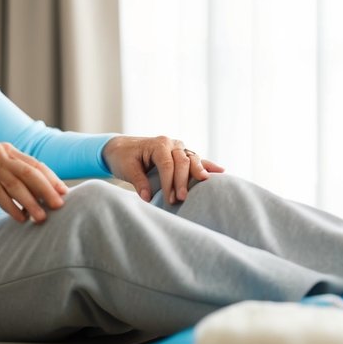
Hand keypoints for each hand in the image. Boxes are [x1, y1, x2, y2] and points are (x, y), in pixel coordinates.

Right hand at [0, 141, 67, 222]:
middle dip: (47, 189)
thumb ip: (10, 173)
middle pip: (30, 172)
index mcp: (8, 150)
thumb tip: (33, 192)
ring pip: (15, 183)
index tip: (65, 193)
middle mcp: (1, 153)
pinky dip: (10, 205)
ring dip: (31, 201)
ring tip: (41, 217)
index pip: (35, 164)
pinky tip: (19, 217)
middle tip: (60, 206)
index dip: (52, 178)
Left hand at [101, 135, 224, 203]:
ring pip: (192, 158)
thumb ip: (138, 181)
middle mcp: (171, 143)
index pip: (167, 164)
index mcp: (157, 144)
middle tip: (181, 199)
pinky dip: (208, 165)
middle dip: (183, 181)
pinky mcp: (182, 155)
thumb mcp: (126, 168)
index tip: (169, 200)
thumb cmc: (123, 157)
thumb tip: (148, 198)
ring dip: (198, 172)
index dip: (169, 182)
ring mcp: (179, 148)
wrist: (121, 148)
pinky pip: (197, 159)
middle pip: (182, 161)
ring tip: (205, 183)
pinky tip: (221, 171)